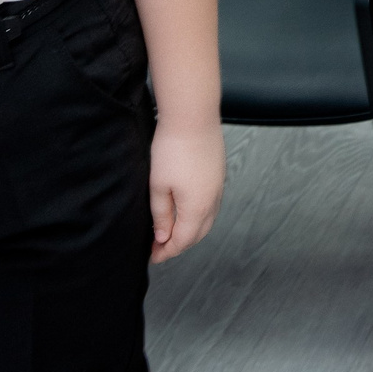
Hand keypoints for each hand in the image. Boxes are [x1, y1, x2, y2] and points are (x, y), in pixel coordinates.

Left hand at [146, 121, 225, 263]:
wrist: (193, 115)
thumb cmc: (173, 148)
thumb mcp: (158, 186)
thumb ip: (161, 215)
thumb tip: (163, 236)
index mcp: (197, 207)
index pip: (183, 240)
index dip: (167, 251)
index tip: (153, 255)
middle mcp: (213, 200)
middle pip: (199, 234)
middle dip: (180, 244)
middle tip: (160, 247)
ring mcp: (219, 186)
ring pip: (207, 220)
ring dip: (191, 230)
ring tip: (172, 230)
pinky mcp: (219, 174)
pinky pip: (212, 205)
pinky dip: (199, 215)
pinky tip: (186, 210)